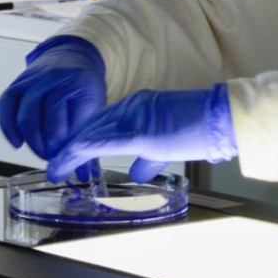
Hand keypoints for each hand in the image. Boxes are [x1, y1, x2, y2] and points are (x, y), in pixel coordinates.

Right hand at [0, 36, 106, 163]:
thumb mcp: (95, 107)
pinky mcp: (16, 84)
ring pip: (26, 114)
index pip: (74, 119)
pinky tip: (17, 143)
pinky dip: (8, 127)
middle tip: (54, 160)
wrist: (71, 56)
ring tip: (41, 154)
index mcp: (82, 84)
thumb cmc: (83, 88)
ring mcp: (33, 80)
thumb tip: (84, 176)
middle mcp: (55, 79)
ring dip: (32, 140)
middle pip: (49, 118)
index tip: (69, 160)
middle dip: (50, 145)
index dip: (69, 144)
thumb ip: (88, 138)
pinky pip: (5, 106)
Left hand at [47, 84, 236, 184]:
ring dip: (69, 152)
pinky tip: (67, 160)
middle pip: (90, 125)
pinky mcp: (142, 131)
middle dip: (68, 146)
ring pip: (91, 132)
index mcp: (140, 105)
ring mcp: (136, 115)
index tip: (69, 154)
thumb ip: (150, 157)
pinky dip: (80, 151)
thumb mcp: (170, 143)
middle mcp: (133, 105)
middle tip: (54, 164)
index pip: (102, 121)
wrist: (223, 120)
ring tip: (55, 167)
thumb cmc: (203, 131)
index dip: (82, 138)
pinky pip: (102, 141)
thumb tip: (136, 171)